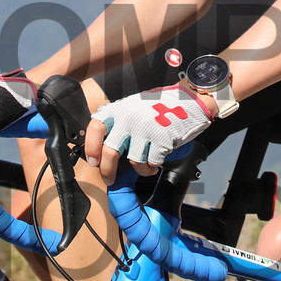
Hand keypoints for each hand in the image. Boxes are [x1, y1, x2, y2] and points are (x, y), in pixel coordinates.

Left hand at [85, 85, 212, 183]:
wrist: (189, 101)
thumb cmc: (161, 106)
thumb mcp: (134, 107)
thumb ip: (119, 123)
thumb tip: (102, 149)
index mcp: (120, 109)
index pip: (96, 128)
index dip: (91, 147)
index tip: (93, 161)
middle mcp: (129, 118)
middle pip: (110, 152)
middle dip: (108, 171)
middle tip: (110, 179)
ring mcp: (145, 129)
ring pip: (133, 162)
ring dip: (140, 169)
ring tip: (147, 166)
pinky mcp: (161, 139)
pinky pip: (151, 163)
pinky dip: (153, 167)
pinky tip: (158, 161)